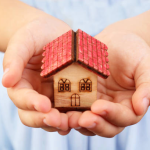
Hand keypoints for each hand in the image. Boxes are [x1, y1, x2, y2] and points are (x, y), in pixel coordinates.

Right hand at [2, 17, 70, 134]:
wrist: (53, 32)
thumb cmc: (36, 34)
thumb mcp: (24, 41)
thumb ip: (14, 59)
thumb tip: (6, 81)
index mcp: (22, 83)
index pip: (22, 98)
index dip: (31, 104)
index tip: (44, 105)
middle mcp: (35, 92)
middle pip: (34, 114)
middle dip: (45, 120)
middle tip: (58, 121)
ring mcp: (51, 94)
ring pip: (51, 116)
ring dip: (60, 123)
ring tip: (71, 123)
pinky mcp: (66, 93)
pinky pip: (67, 109)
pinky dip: (71, 116)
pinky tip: (79, 119)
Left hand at [67, 31, 149, 136]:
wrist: (114, 41)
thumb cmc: (132, 50)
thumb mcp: (144, 64)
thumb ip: (147, 85)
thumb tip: (142, 106)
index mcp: (129, 102)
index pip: (124, 117)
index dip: (112, 115)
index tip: (98, 107)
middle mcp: (113, 106)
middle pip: (106, 125)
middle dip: (95, 124)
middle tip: (81, 119)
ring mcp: (96, 102)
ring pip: (89, 120)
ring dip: (79, 122)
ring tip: (68, 118)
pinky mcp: (83, 96)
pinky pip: (76, 108)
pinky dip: (69, 112)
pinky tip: (61, 111)